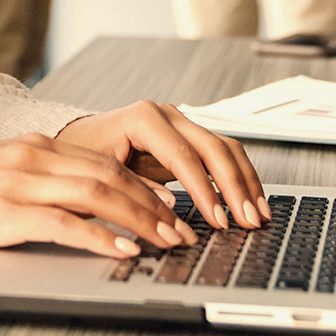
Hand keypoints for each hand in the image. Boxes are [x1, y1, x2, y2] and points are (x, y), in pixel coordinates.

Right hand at [0, 132, 195, 257]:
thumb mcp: (8, 169)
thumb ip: (47, 176)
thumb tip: (91, 196)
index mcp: (37, 146)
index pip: (105, 162)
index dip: (143, 184)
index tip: (170, 205)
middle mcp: (35, 158)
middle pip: (110, 176)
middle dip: (152, 205)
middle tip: (179, 228)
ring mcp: (22, 184)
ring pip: (97, 196)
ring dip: (138, 220)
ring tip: (164, 240)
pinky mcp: (9, 213)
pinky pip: (65, 224)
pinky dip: (100, 237)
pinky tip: (122, 249)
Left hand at [58, 101, 269, 231]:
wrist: (78, 139)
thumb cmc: (84, 154)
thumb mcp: (101, 173)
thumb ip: (135, 188)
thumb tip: (171, 208)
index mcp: (144, 118)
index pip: (184, 155)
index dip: (204, 189)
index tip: (218, 219)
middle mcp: (168, 115)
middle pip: (214, 148)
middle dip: (234, 187)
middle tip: (247, 220)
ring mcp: (181, 124)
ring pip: (226, 148)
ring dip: (245, 182)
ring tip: (257, 215)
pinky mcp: (189, 138)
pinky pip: (222, 154)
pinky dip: (239, 177)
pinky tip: (249, 201)